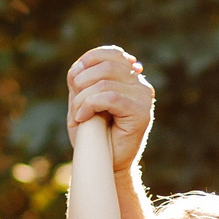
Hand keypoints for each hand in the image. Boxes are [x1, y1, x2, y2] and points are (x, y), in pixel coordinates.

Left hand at [67, 46, 154, 171]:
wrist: (106, 165)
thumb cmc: (94, 136)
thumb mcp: (82, 102)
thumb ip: (81, 82)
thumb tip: (78, 66)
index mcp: (130, 78)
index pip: (112, 53)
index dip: (90, 59)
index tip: (74, 78)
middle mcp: (140, 85)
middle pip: (107, 65)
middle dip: (82, 81)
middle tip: (75, 104)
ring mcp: (143, 98)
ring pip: (105, 82)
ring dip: (82, 98)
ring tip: (78, 116)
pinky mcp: (142, 113)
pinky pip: (110, 97)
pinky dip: (89, 105)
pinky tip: (83, 118)